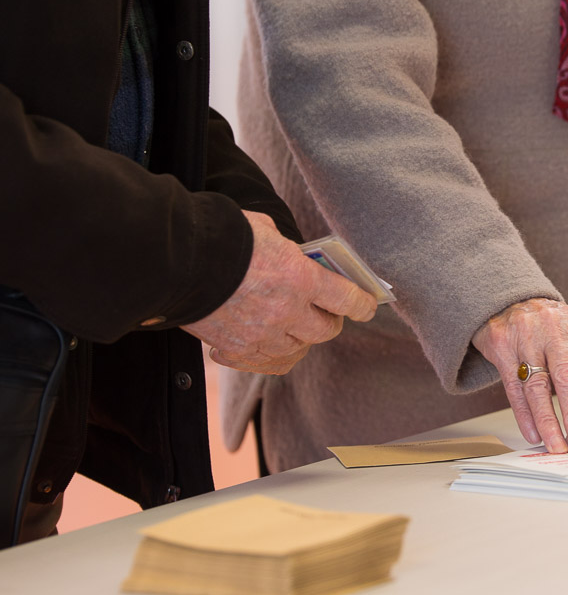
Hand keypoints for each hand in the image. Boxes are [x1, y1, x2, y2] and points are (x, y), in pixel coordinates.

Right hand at [183, 211, 377, 373]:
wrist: (172, 261)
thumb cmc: (220, 237)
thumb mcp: (264, 231)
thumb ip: (286, 249)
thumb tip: (293, 258)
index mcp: (300, 278)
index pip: (348, 299)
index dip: (362, 305)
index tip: (368, 306)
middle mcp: (286, 312)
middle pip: (325, 331)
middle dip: (329, 321)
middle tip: (325, 312)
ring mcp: (260, 335)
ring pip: (297, 350)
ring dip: (299, 338)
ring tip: (293, 327)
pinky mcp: (235, 349)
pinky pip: (265, 363)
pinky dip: (269, 354)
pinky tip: (263, 342)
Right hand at [471, 297, 567, 453]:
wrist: (507, 299)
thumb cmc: (545, 323)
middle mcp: (552, 330)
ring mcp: (525, 337)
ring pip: (538, 387)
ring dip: (548, 422)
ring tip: (555, 445)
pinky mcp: (502, 347)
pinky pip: (514, 388)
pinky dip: (524, 414)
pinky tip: (532, 432)